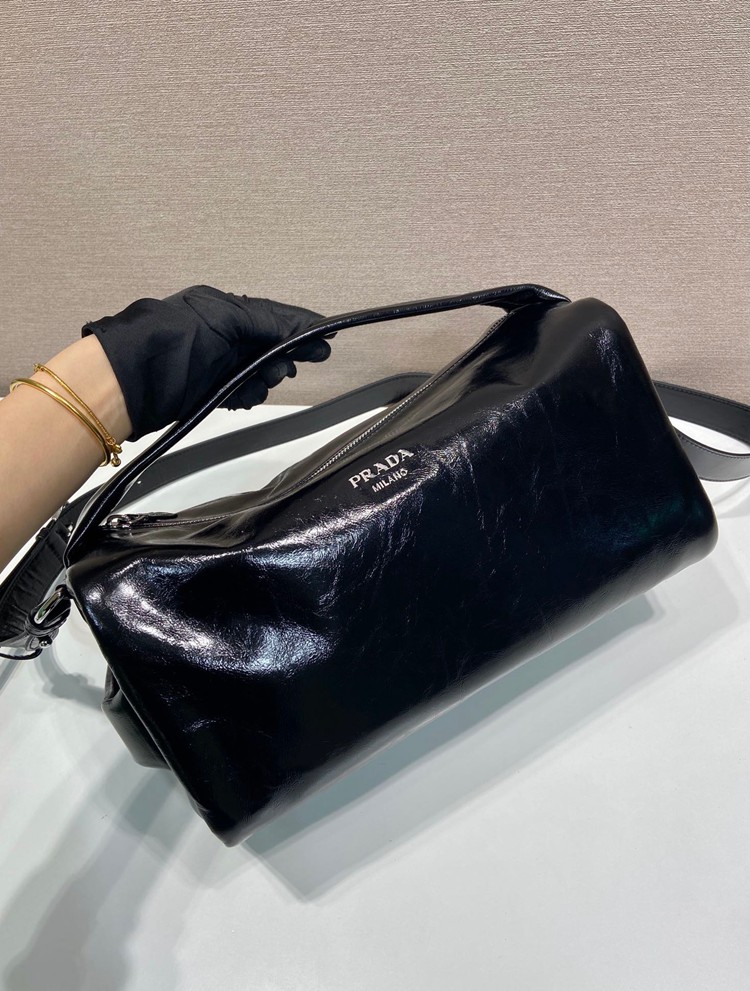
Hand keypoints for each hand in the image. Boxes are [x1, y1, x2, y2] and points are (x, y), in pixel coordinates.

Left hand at [81, 284, 332, 440]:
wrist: (129, 383)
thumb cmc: (175, 343)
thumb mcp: (224, 321)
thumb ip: (265, 321)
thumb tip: (303, 326)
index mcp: (222, 308)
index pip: (271, 315)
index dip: (300, 327)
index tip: (327, 338)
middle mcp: (219, 333)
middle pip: (267, 345)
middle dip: (282, 356)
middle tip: (287, 369)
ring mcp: (213, 363)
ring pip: (256, 371)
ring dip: (264, 378)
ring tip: (261, 383)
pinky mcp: (205, 391)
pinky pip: (239, 391)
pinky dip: (247, 395)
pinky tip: (245, 397)